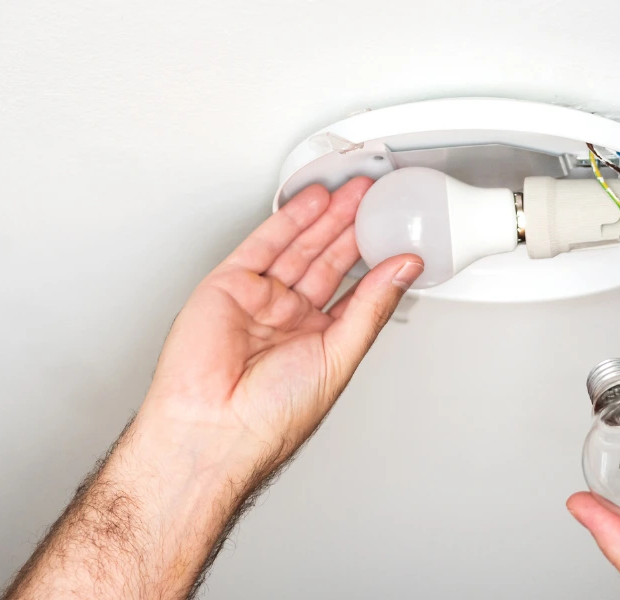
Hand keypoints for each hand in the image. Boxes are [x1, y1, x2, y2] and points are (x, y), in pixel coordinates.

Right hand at [140, 176, 422, 484]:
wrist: (214, 426)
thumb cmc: (271, 415)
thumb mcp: (339, 355)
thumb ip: (371, 306)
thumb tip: (404, 269)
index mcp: (317, 340)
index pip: (351, 289)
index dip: (372, 259)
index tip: (394, 233)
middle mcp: (288, 318)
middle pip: (326, 262)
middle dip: (351, 229)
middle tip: (374, 199)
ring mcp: (258, 300)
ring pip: (298, 247)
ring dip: (325, 217)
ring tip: (354, 192)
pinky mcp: (229, 285)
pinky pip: (263, 244)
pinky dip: (289, 219)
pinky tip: (314, 200)